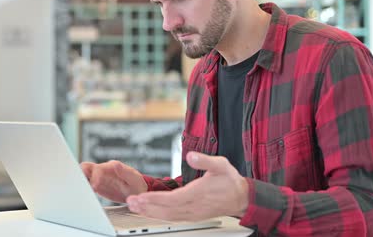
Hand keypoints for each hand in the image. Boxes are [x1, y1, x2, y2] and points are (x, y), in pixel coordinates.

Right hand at [80, 160, 147, 202]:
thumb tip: (115, 164)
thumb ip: (125, 172)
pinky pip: (87, 184)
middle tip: (83, 186)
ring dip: (81, 181)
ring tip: (83, 192)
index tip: (95, 186)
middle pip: (85, 167)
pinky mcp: (97, 185)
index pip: (97, 168)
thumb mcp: (134, 179)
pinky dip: (84, 188)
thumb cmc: (136, 185)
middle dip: (81, 175)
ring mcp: (99, 177)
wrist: (136, 192)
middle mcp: (103, 170)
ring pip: (84, 175)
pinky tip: (86, 195)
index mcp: (111, 167)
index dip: (94, 177)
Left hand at [126, 152, 248, 220]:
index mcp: (199, 193)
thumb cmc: (229, 180)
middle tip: (131, 202)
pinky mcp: (192, 216)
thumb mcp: (221, 164)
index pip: (173, 199)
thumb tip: (191, 156)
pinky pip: (173, 217)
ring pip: (168, 215)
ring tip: (135, 207)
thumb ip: (205, 160)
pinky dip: (159, 215)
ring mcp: (193, 213)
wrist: (241, 197)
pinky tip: (149, 212)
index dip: (156, 199)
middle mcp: (194, 206)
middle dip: (147, 206)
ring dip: (150, 212)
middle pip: (166, 209)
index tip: (142, 197)